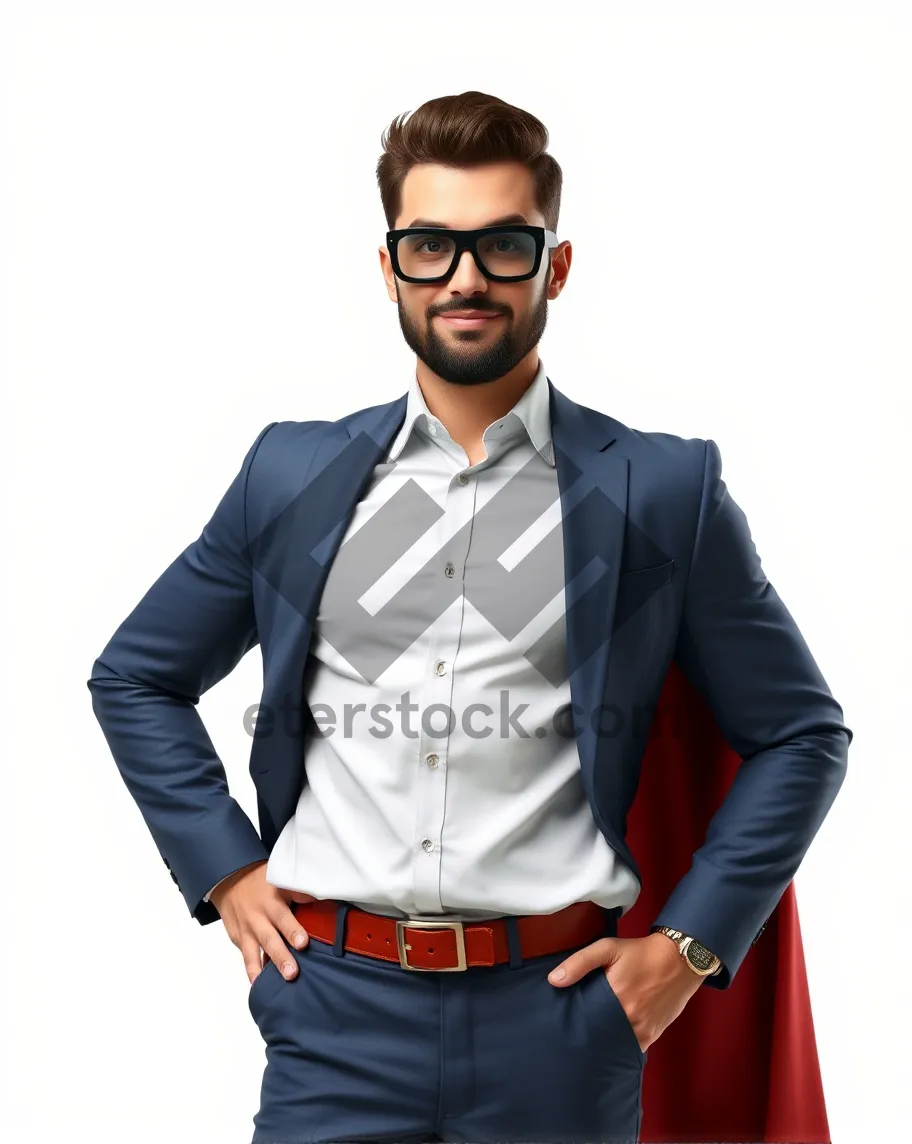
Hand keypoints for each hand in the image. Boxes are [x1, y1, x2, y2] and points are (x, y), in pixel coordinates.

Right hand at [210, 860, 316, 986]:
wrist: (230, 880)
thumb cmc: (263, 882)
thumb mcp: (281, 879)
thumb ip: (299, 891)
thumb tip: (324, 897)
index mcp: (272, 901)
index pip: (283, 917)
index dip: (293, 930)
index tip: (303, 943)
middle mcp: (258, 917)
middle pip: (269, 939)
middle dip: (281, 956)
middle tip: (292, 973)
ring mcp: (247, 931)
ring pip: (253, 953)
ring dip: (262, 970)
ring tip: (271, 985)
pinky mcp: (239, 940)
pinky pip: (246, 957)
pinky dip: (252, 971)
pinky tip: (258, 985)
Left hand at [547, 932, 703, 1052]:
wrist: (680, 959)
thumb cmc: (641, 953)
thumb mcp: (608, 948)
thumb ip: (580, 963)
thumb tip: (554, 980)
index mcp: (615, 999)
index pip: (588, 1022)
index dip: (576, 1025)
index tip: (565, 1026)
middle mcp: (630, 1020)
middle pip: (602, 1036)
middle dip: (589, 1036)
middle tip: (575, 1035)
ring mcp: (643, 1030)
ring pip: (617, 1045)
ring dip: (606, 1042)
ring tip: (591, 1040)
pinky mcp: (654, 1035)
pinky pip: (633, 1047)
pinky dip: (622, 1045)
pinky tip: (612, 1041)